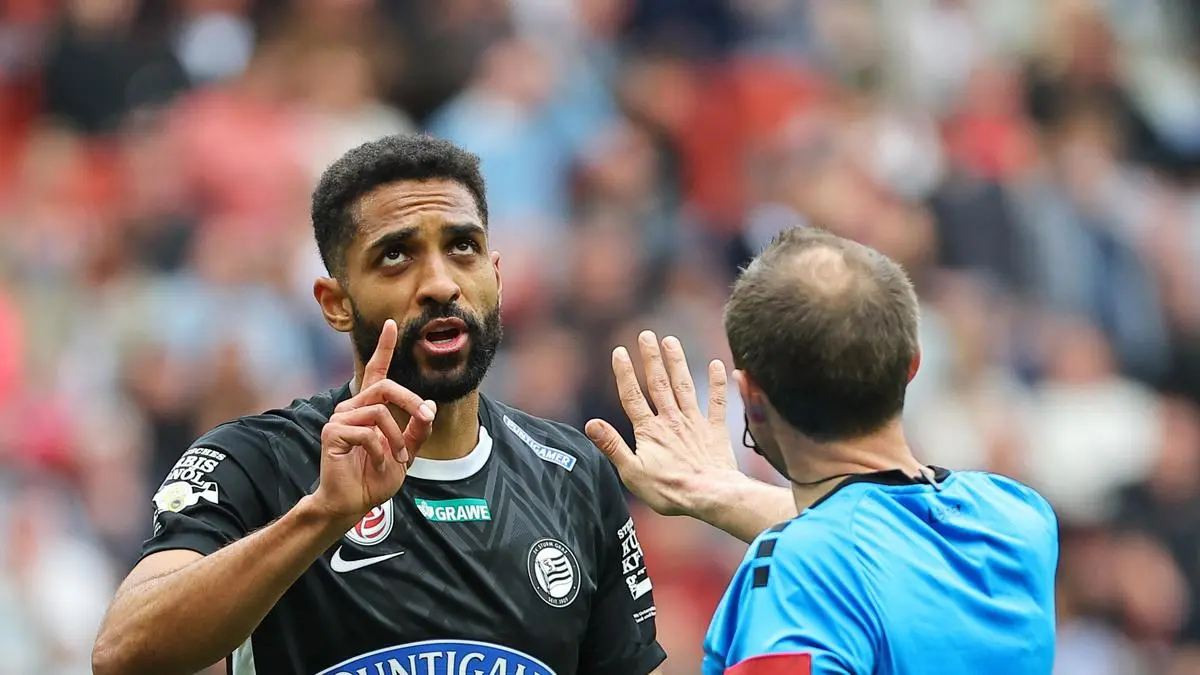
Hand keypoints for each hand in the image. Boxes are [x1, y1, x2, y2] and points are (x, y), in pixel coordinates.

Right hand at [311, 319, 435, 524]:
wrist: (353, 503)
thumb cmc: (375, 477)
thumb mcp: (406, 453)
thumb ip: (417, 430)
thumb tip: (429, 406)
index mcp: (368, 408)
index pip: (376, 371)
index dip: (384, 348)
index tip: (391, 324)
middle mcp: (351, 407)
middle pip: (386, 387)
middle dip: (412, 403)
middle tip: (426, 420)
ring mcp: (339, 418)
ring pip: (380, 412)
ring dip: (397, 438)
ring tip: (397, 458)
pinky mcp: (332, 433)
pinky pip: (367, 432)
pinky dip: (380, 450)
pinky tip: (377, 463)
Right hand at [586, 330, 741, 517]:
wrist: (710, 496)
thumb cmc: (669, 491)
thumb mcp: (632, 472)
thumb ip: (613, 446)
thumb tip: (591, 424)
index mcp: (649, 431)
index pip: (632, 396)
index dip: (624, 373)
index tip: (619, 351)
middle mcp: (671, 420)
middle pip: (658, 384)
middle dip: (651, 358)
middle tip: (646, 335)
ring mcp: (694, 423)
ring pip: (684, 386)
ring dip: (677, 362)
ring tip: (671, 340)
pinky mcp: (715, 430)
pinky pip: (717, 402)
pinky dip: (718, 383)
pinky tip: (718, 364)